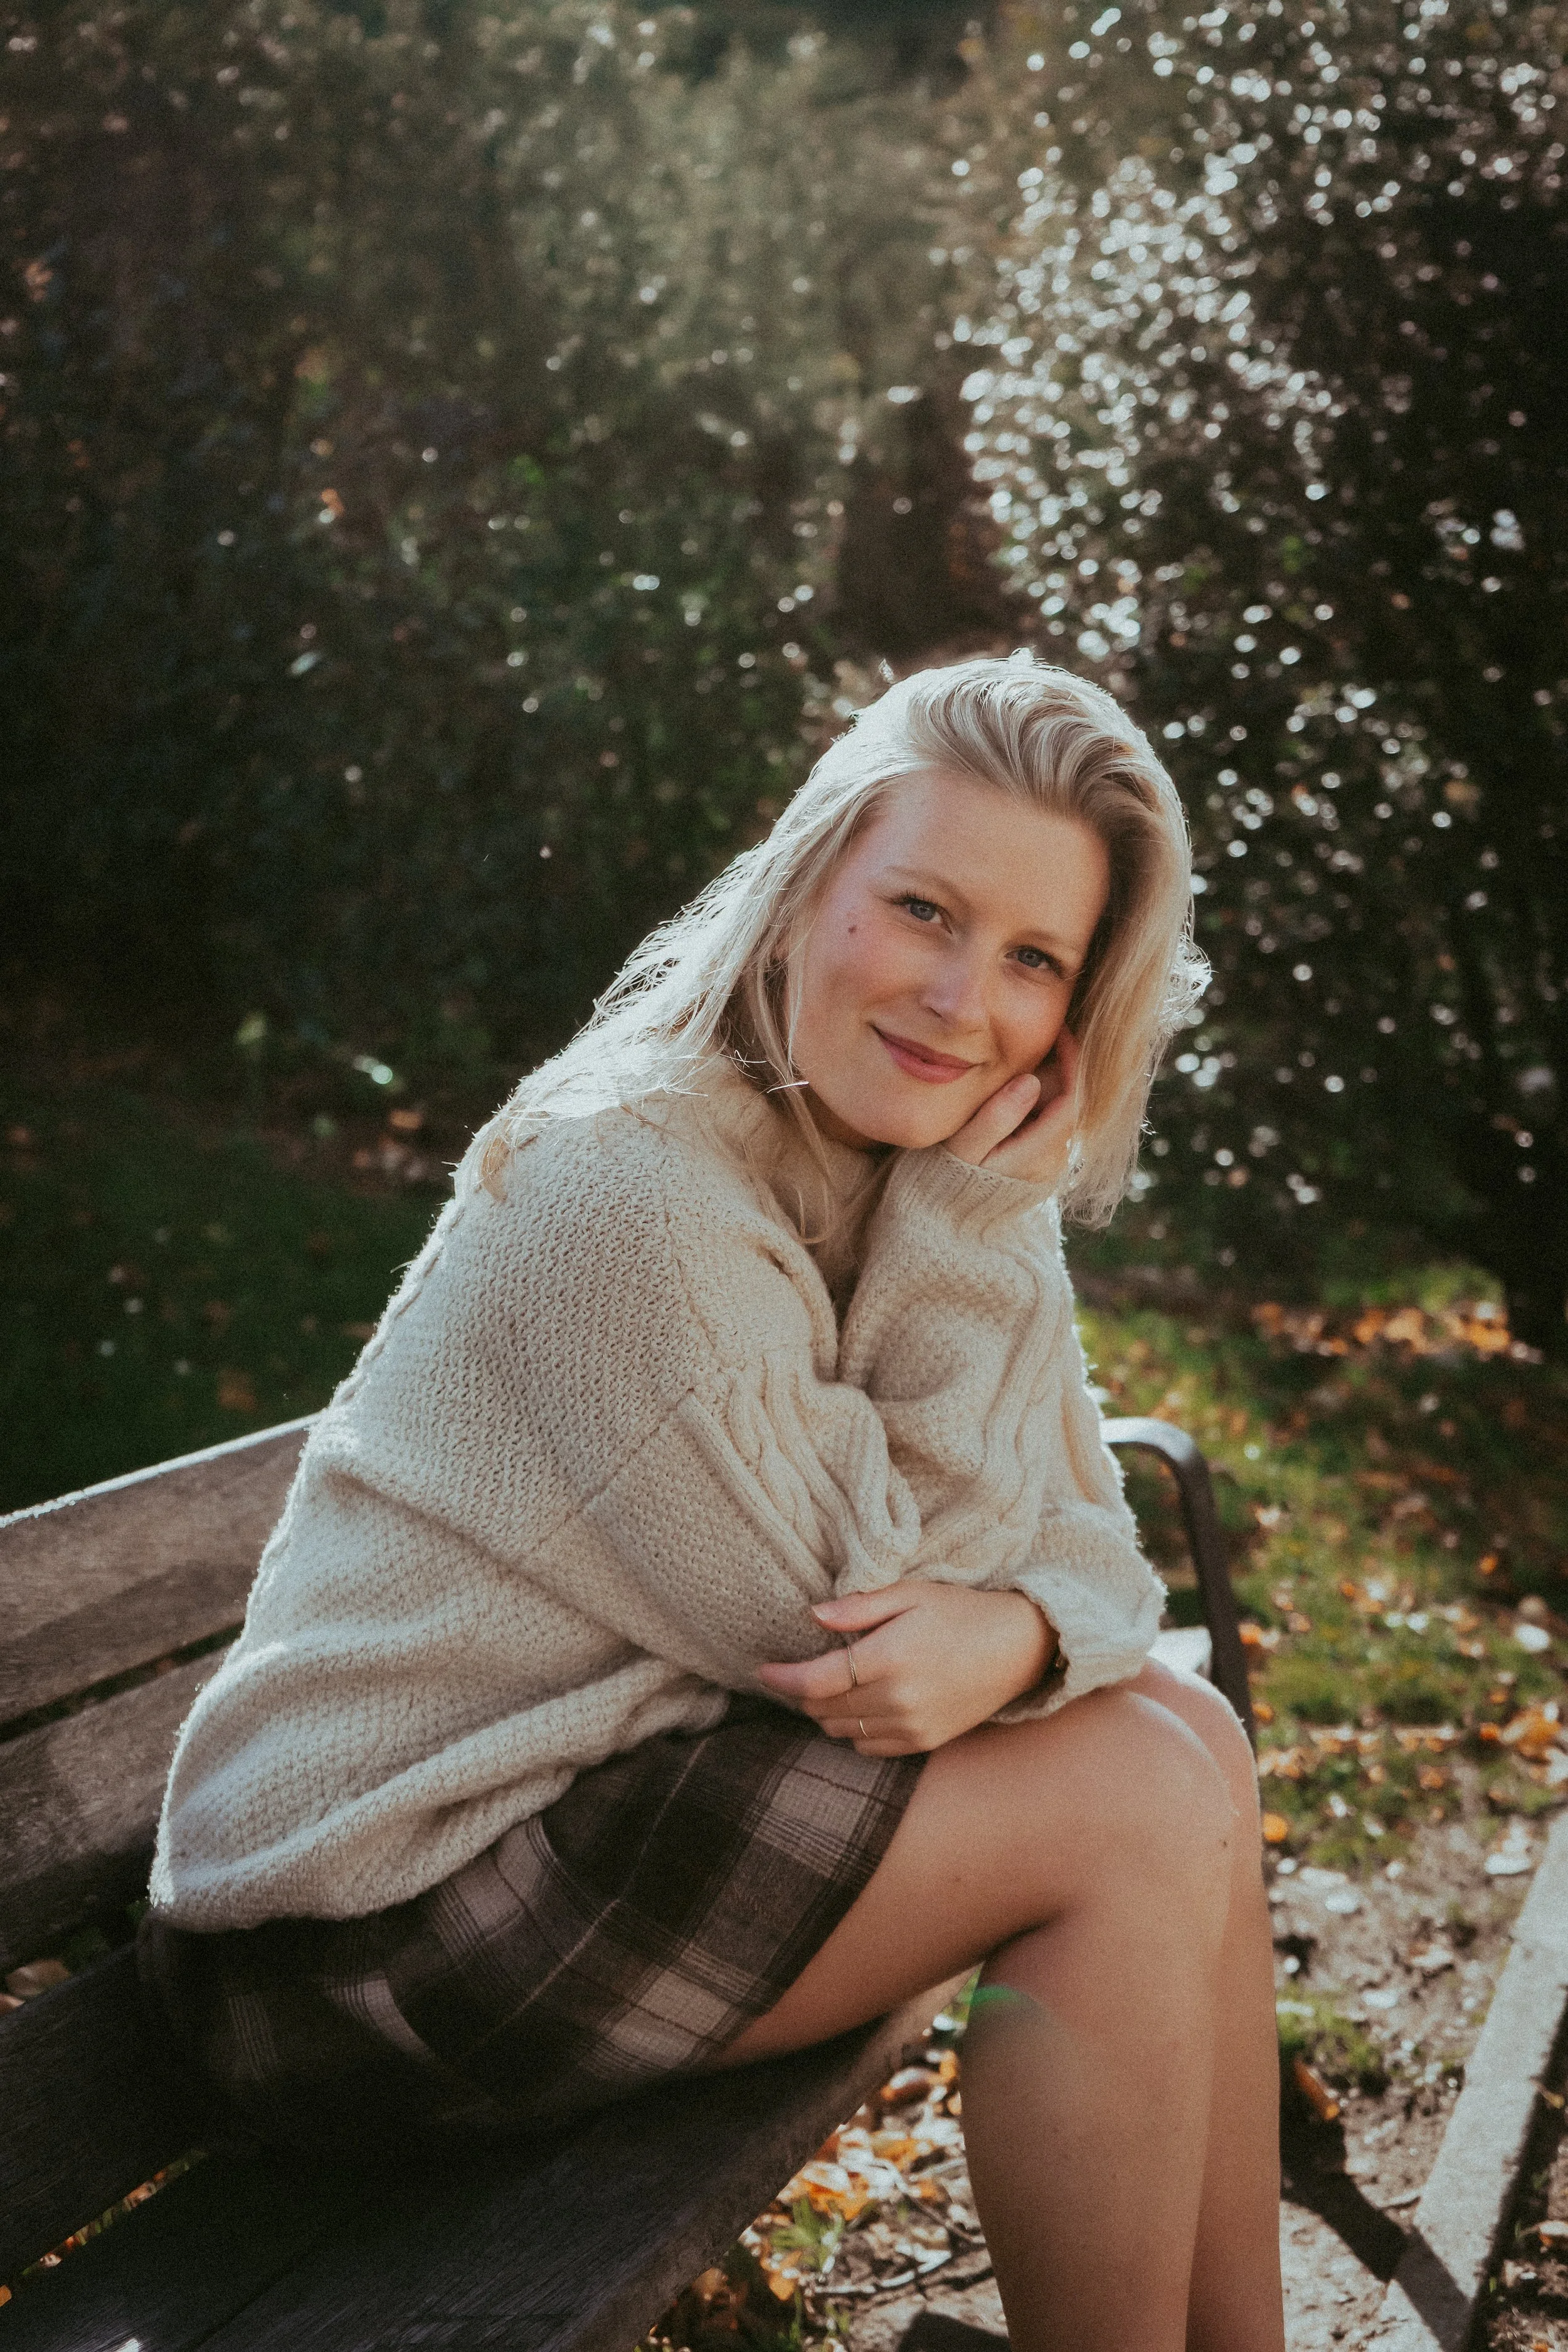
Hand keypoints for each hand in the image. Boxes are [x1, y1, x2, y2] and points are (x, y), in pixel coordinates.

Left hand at [757, 1580, 1056, 1755]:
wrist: (1017, 1648)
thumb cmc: (960, 1611)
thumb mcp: (909, 1594)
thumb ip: (858, 1608)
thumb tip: (811, 1616)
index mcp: (889, 1658)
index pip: (815, 1681)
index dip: (782, 1678)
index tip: (763, 1671)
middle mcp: (898, 1700)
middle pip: (822, 1711)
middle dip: (801, 1694)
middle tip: (797, 1672)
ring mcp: (912, 1727)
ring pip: (841, 1732)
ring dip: (825, 1714)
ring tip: (827, 1688)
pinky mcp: (924, 1743)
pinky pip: (868, 1748)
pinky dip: (853, 1731)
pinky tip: (860, 1706)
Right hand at [946, 1027, 1078, 1188]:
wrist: (945, 1220)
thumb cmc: (948, 1180)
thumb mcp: (964, 1148)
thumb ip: (997, 1116)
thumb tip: (1030, 1081)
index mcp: (1041, 1155)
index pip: (1074, 1100)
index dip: (1073, 1061)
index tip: (1058, 1031)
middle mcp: (1054, 1159)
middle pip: (1067, 1100)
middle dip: (1052, 1069)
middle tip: (1022, 1045)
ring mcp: (1048, 1161)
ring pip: (1056, 1107)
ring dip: (1041, 1082)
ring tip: (1009, 1068)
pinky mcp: (1038, 1159)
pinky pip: (1045, 1117)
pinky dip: (1033, 1098)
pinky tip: (1006, 1090)